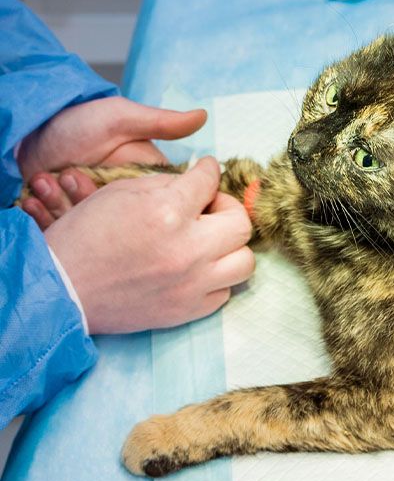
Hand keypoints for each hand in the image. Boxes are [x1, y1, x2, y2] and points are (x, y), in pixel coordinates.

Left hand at [19, 96, 206, 228]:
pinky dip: (45, 216)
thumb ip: (161, 122)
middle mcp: (125, 207)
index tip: (115, 184)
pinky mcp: (71, 228)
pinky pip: (67, 236)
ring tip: (45, 179)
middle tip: (68, 175)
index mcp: (146, 184)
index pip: (162, 204)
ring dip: (62, 205)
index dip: (144, 201)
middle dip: (89, 199)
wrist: (27, 134)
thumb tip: (203, 115)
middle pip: (123, 224)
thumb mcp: (119, 119)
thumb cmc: (75, 122)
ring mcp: (97, 219)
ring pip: (92, 231)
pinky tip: (34, 198)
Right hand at [45, 157, 253, 333]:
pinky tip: (197, 268)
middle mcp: (188, 249)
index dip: (209, 170)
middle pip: (241, 224)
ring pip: (245, 262)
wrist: (61, 287)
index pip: (209, 181)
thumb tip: (197, 180)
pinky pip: (224, 292)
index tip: (207, 170)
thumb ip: (166, 184)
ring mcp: (192, 283)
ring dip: (231, 247)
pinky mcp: (188, 310)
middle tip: (210, 207)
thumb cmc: (84, 236)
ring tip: (210, 241)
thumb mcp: (119, 193)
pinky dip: (216, 277)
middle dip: (228, 208)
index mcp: (167, 212)